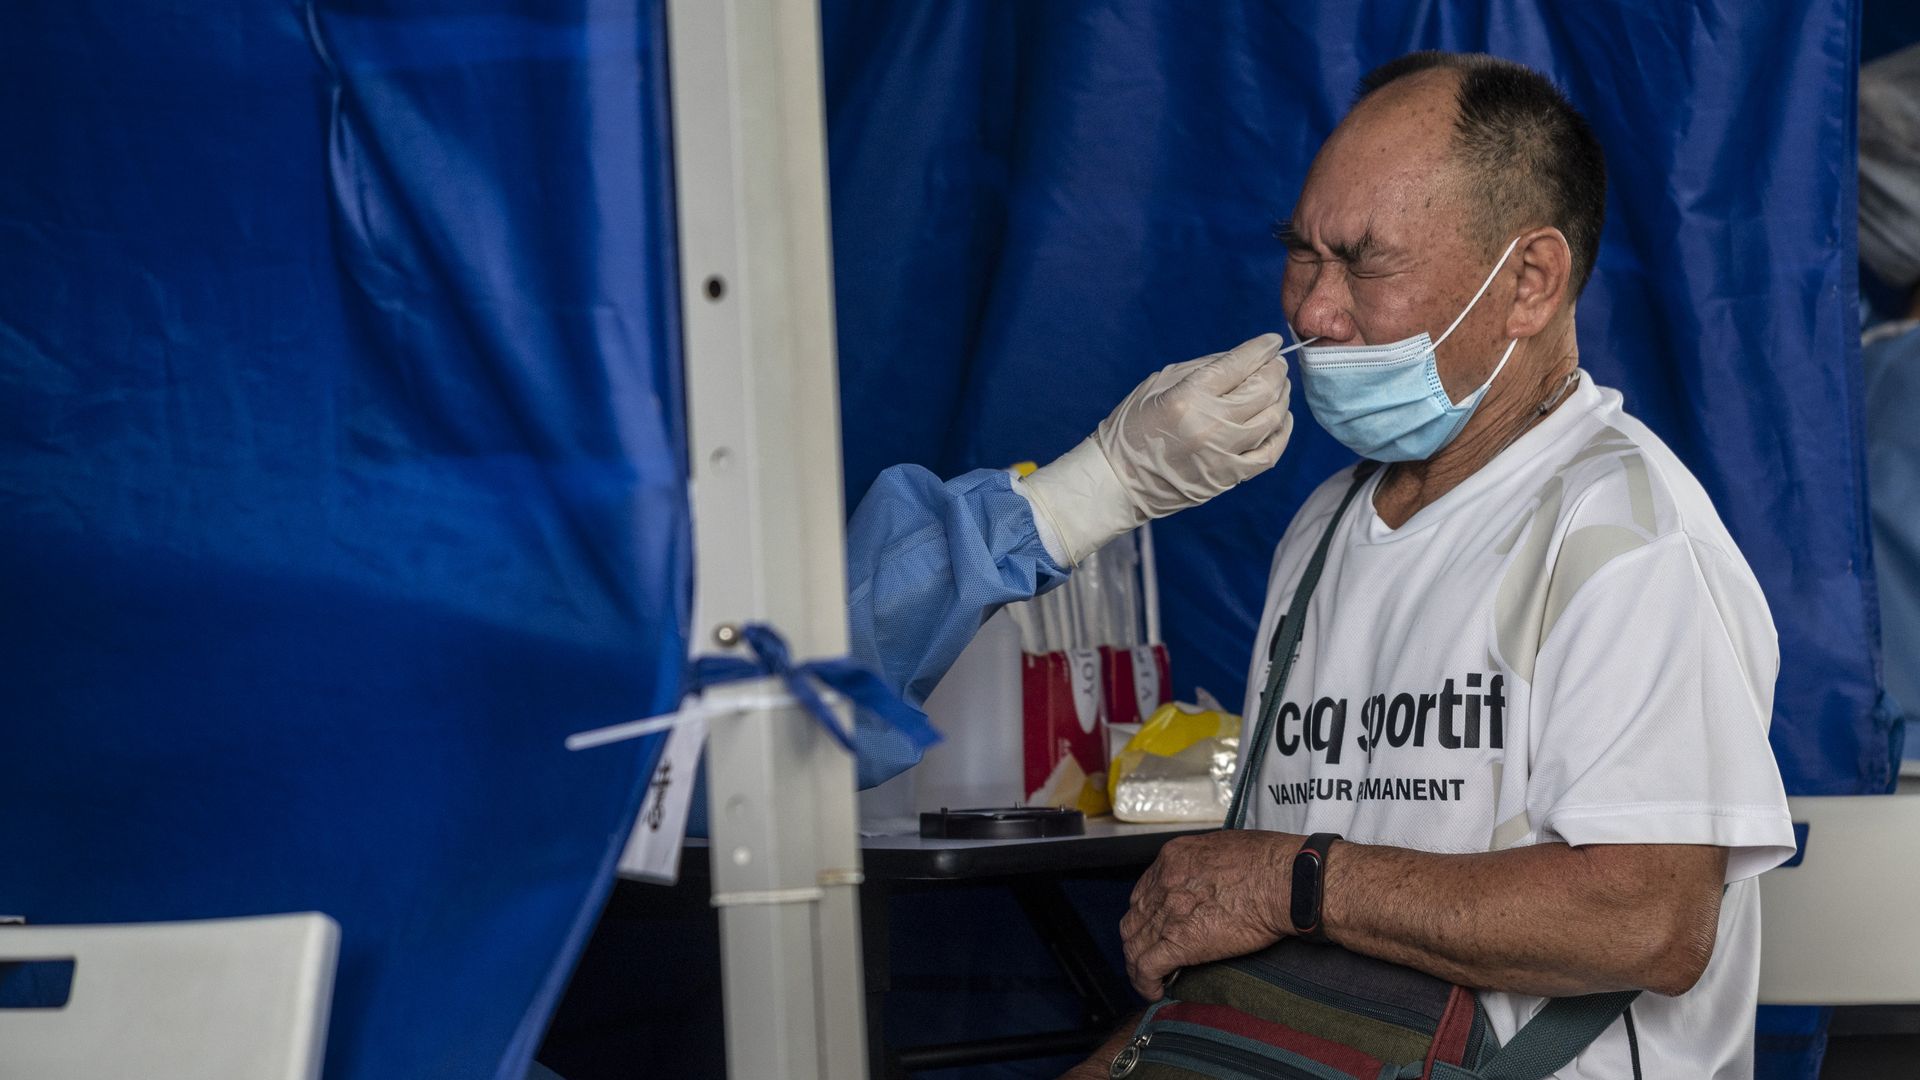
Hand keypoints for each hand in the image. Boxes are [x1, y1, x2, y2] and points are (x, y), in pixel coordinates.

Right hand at [1020, 334, 1291, 564]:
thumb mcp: (1157, 385)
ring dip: (1281, 397)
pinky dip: (1282, 433)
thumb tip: (1241, 358)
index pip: (1239, 365)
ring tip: (1279, 387)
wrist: (1119, 481)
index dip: (1261, 349)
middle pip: (1262, 390)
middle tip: (1276, 364)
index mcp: (1188, 397)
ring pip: (1272, 418)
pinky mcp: (1229, 477)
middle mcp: (1210, 425)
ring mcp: (1223, 454)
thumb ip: (1201, 369)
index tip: (1271, 342)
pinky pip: (1270, 453)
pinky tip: (1281, 418)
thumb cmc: (1132, 428)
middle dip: (1275, 370)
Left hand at [1120, 830, 1301, 999]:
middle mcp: (1164, 882)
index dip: (1147, 914)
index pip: (1144, 892)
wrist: (1284, 881)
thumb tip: (1208, 881)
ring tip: (1149, 979)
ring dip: (1137, 965)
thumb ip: (1205, 865)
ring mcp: (1168, 911)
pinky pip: (1146, 967)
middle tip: (1150, 955)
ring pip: (1134, 944)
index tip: (1156, 927)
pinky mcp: (1180, 941)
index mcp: (1174, 858)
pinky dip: (1145, 983)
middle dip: (1138, 939)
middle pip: (1134, 918)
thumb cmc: (1270, 862)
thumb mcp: (1224, 846)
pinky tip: (1154, 991)